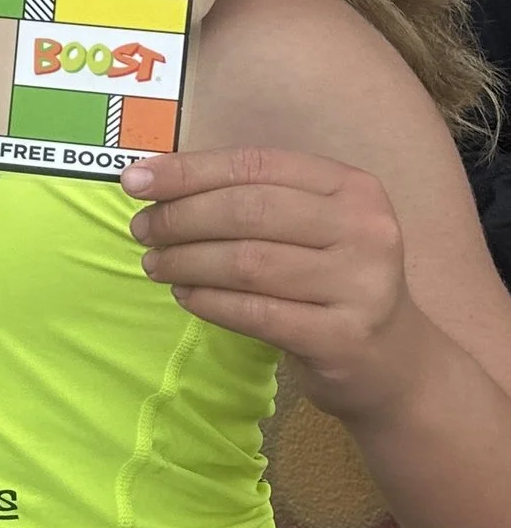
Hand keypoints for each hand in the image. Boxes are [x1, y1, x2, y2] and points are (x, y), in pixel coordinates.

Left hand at [127, 146, 431, 420]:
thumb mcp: (308, 227)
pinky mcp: (344, 337)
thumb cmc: (330, 281)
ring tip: (154, 264)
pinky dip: (209, 302)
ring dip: (187, 261)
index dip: (188, 170)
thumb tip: (153, 179)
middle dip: (180, 218)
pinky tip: (185, 295)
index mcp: (352, 187)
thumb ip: (248, 197)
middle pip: (247, 212)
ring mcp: (361, 285)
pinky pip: (256, 312)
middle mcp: (366, 230)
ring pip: (248, 263)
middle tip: (141, 231)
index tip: (133, 181)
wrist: (395, 363)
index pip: (254, 165)